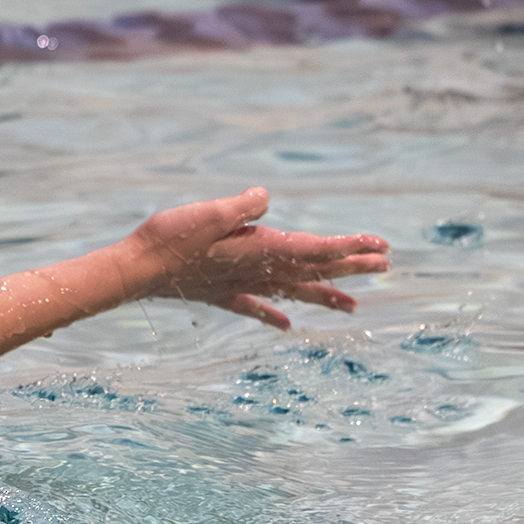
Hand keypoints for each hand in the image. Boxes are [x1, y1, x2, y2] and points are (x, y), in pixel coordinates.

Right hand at [124, 187, 389, 330]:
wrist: (137, 270)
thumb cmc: (171, 238)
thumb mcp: (211, 211)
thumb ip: (244, 205)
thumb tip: (265, 199)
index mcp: (261, 249)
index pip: (317, 250)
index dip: (351, 247)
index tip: (381, 247)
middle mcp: (257, 272)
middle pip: (313, 271)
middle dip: (351, 269)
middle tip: (385, 267)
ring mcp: (240, 286)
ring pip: (292, 292)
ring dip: (324, 296)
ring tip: (352, 305)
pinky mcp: (220, 293)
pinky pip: (255, 305)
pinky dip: (273, 313)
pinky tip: (287, 325)